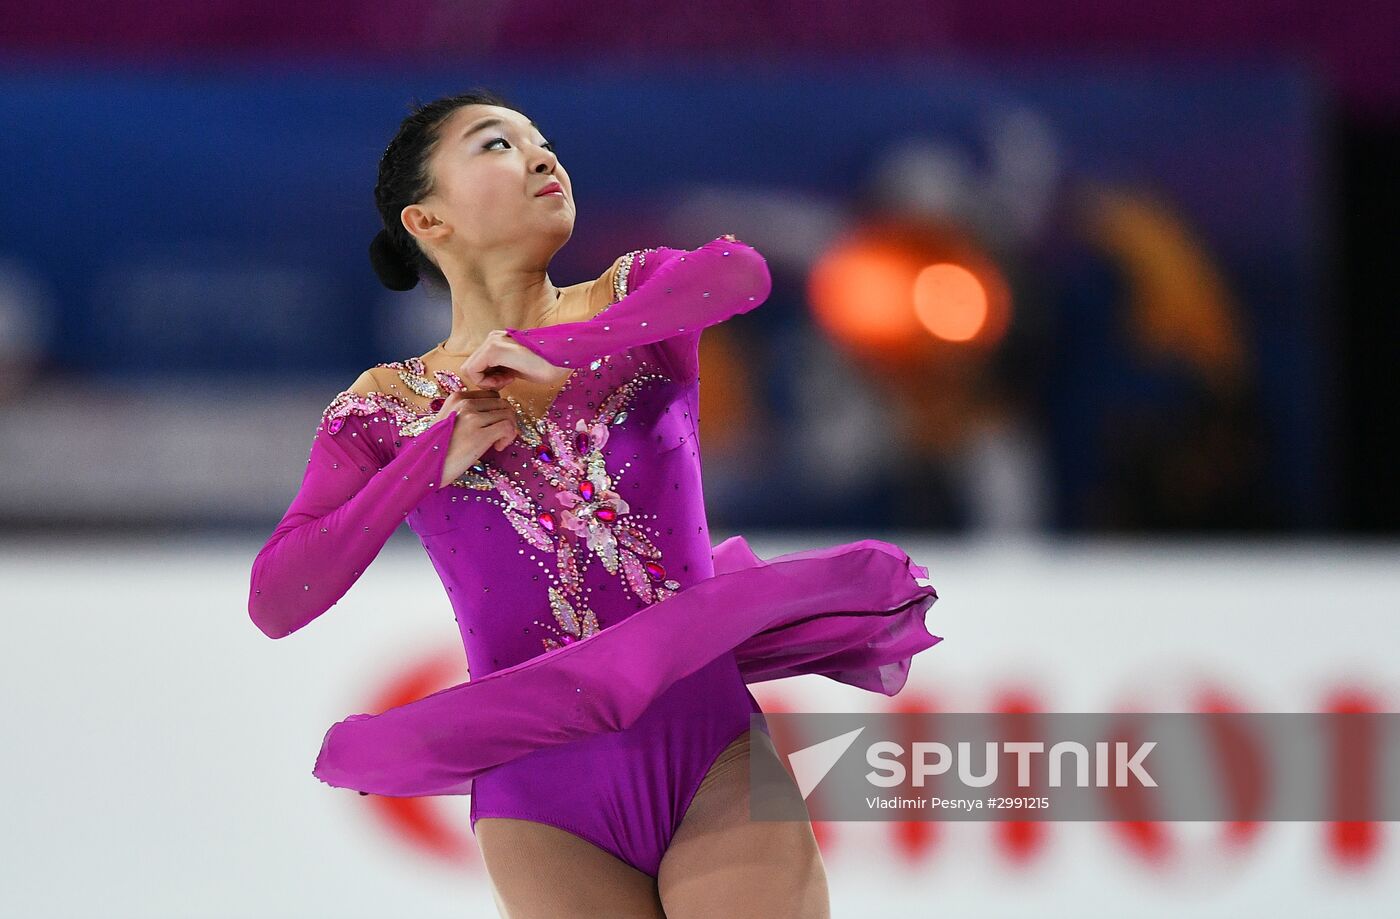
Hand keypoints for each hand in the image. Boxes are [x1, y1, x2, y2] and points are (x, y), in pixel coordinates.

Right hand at [432, 387, 519, 486]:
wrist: (426, 467)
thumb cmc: (437, 448)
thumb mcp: (447, 420)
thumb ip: (465, 412)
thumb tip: (492, 414)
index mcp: (457, 398)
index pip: (492, 395)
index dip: (497, 410)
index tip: (492, 425)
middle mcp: (465, 404)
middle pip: (503, 403)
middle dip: (506, 420)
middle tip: (499, 437)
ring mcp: (473, 418)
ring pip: (508, 414)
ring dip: (509, 430)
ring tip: (497, 443)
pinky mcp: (481, 434)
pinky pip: (508, 427)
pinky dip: (509, 438)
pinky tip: (498, 447)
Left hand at [456, 329, 570, 392]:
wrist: (560, 361)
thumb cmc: (544, 366)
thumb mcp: (515, 367)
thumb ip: (500, 368)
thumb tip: (486, 378)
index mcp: (496, 340)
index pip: (476, 365)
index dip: (487, 378)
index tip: (507, 380)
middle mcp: (492, 338)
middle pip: (471, 367)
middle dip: (486, 380)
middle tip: (508, 381)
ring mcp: (492, 342)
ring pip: (470, 369)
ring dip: (488, 381)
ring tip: (509, 379)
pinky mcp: (493, 350)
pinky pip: (473, 371)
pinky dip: (487, 382)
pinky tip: (508, 379)